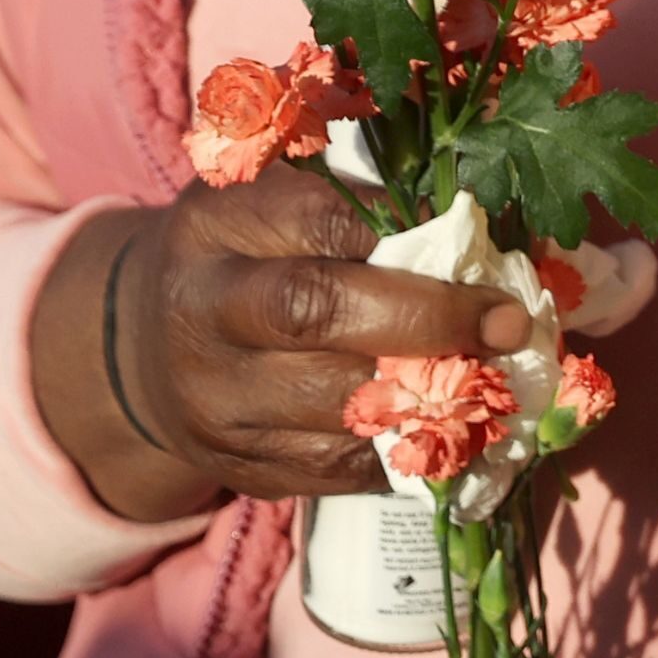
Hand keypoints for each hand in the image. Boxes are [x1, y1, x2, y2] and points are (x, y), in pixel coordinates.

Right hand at [31, 167, 532, 522]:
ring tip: (498, 376)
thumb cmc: (246, 250)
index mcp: (217, 225)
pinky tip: (461, 426)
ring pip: (336, 406)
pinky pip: (342, 469)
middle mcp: (205, 312)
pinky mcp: (241, 468)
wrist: (150, 347)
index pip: (315, 217)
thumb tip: (470, 196)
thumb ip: (356, 187)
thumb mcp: (275, 191)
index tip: (476, 235)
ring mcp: (216, 403)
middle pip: (316, 312)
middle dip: (427, 316)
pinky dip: (411, 450)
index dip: (403, 228)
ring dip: (433, 395)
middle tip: (508, 322)